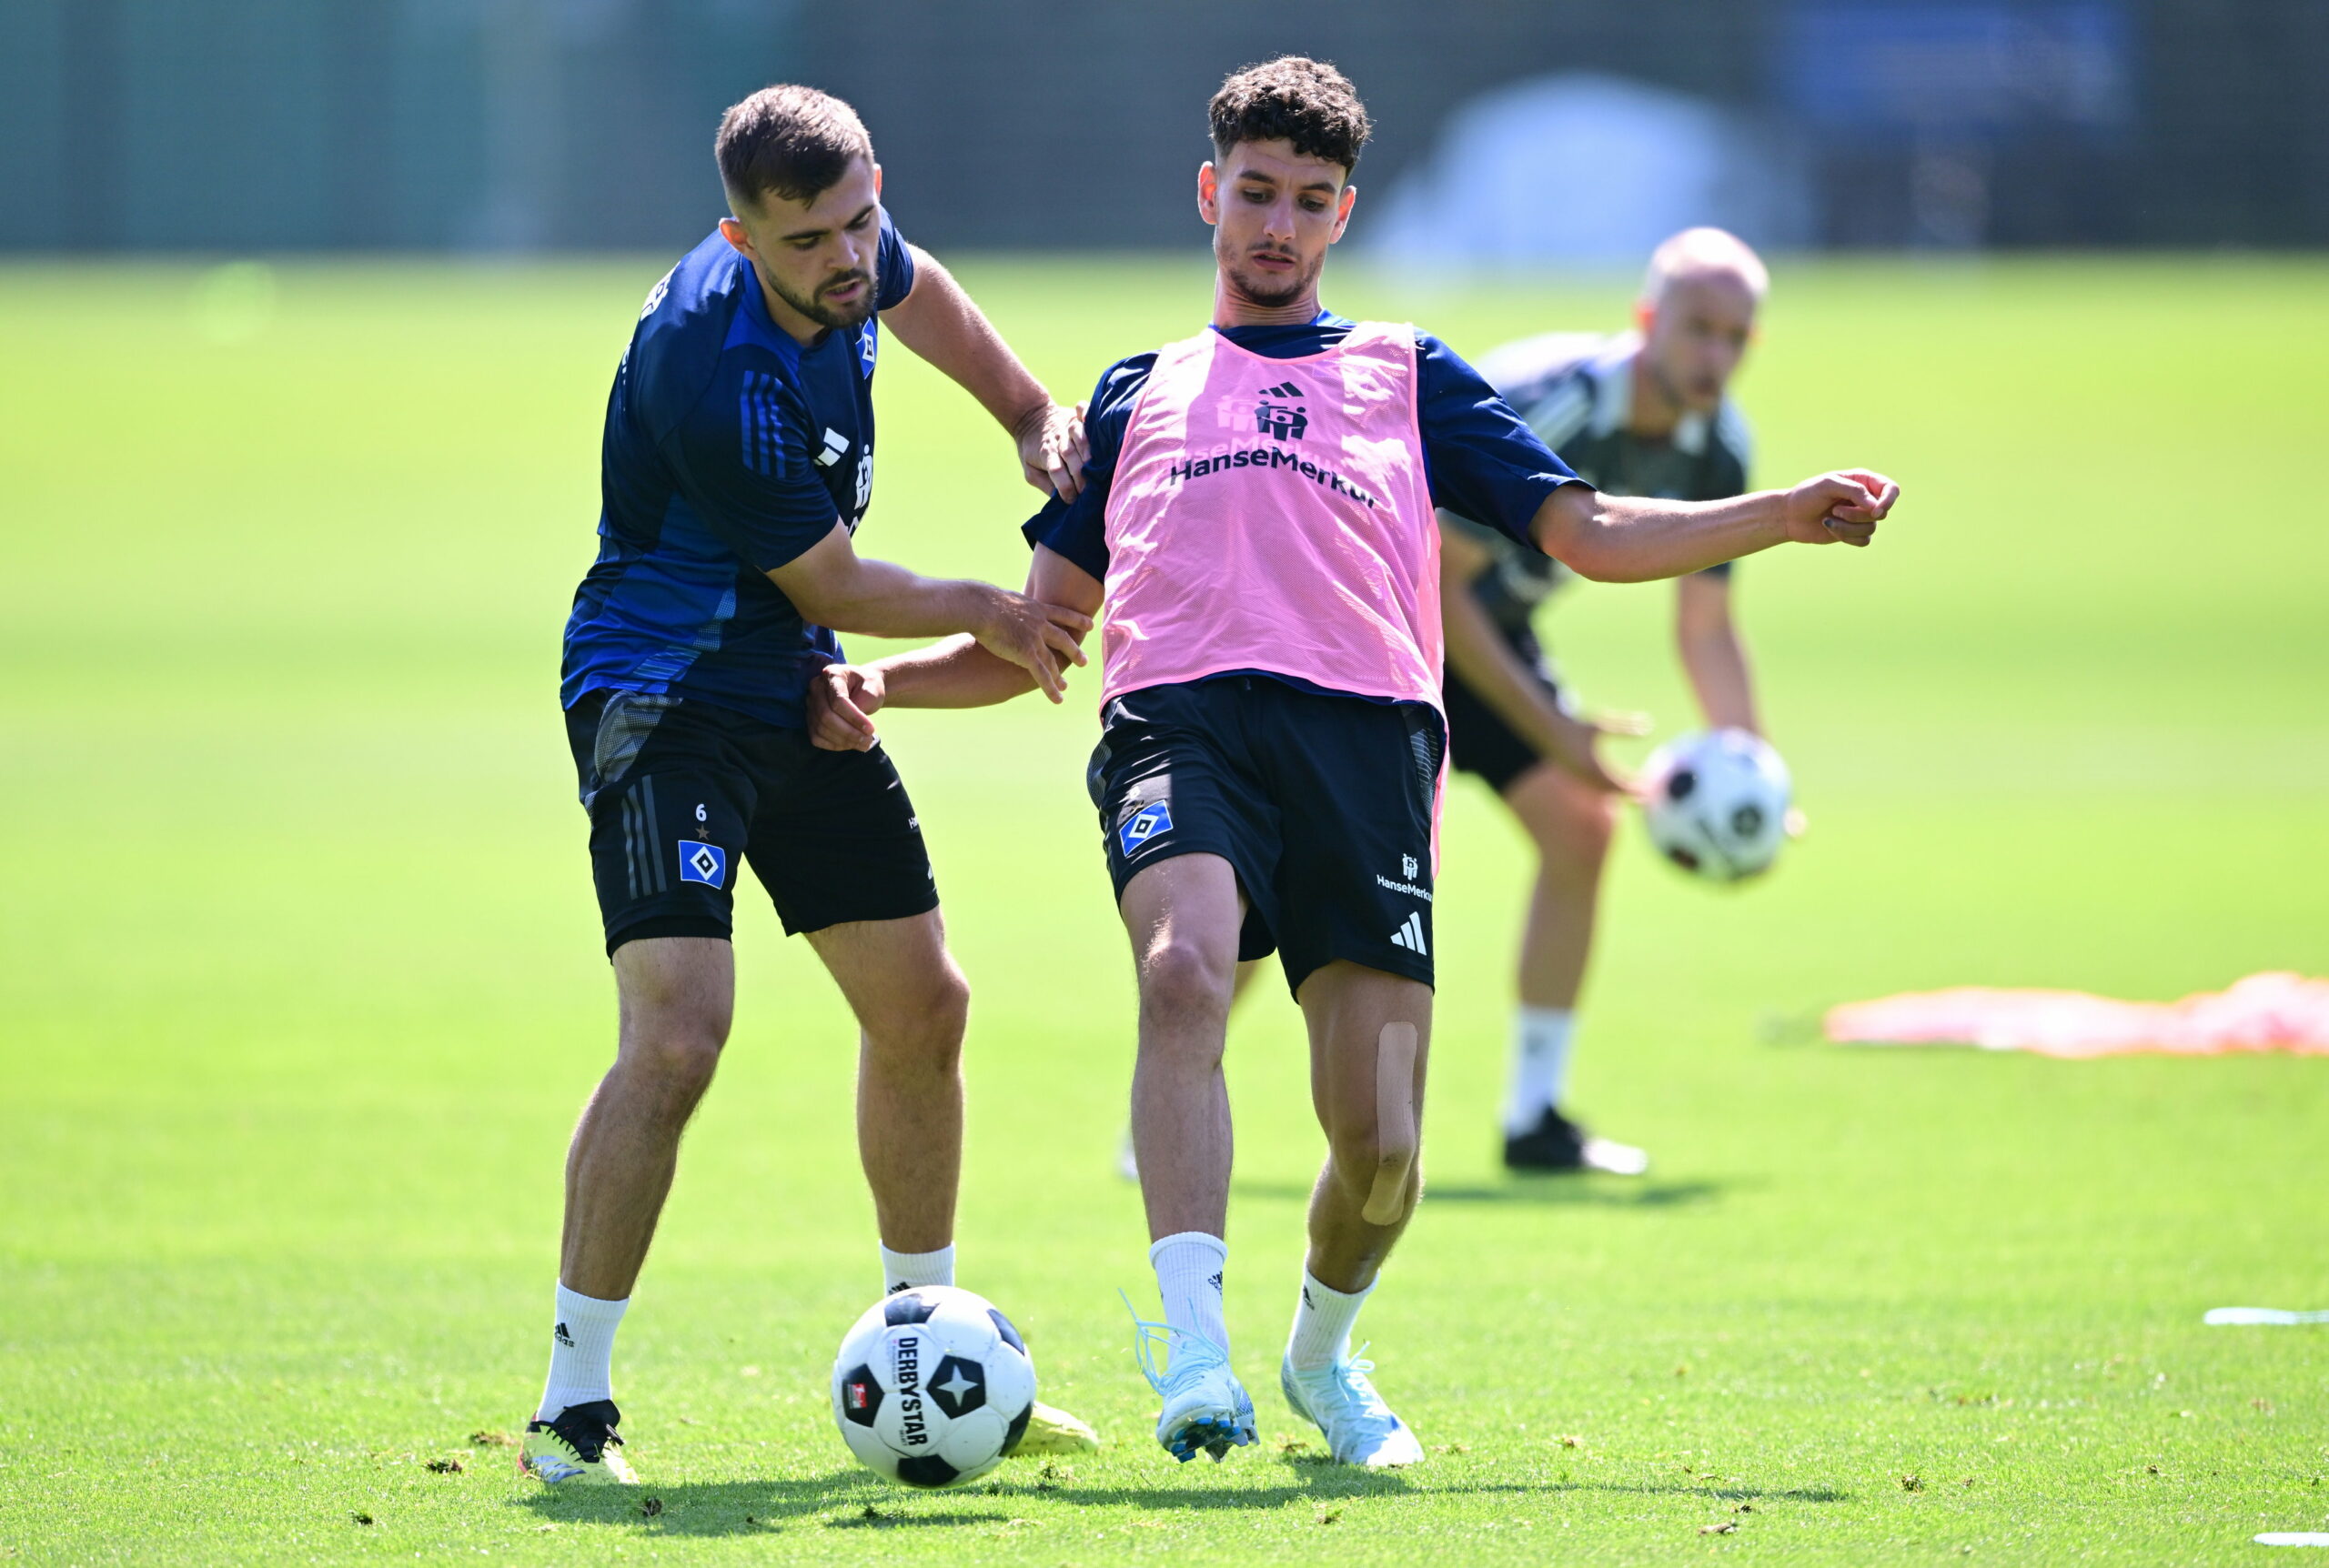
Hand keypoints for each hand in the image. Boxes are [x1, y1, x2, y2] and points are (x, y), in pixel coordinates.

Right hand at [807, 663, 885, 751]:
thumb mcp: (873, 689)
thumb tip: (853, 725)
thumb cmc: (868, 687)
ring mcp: (810, 704)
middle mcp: (816, 687)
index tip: (871, 729)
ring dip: (844, 741)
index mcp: (832, 674)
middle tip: (868, 741)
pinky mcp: (810, 719)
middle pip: (826, 716)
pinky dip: (834, 745)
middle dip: (849, 732)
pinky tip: (850, 744)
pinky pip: (817, 737)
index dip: (854, 718)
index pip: (838, 700)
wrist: (861, 689)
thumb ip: (863, 703)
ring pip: (821, 729)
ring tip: (864, 744)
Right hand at [973, 587, 1091, 702]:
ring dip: (1059, 675)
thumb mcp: (1003, 598)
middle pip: (1063, 639)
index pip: (1062, 614)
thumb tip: (1001, 606)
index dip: (1077, 620)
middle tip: (1084, 661)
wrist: (980, 606)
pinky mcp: (1026, 654)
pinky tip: (1058, 698)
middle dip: (1074, 651)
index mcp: (1035, 609)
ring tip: (1065, 685)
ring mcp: (1035, 639)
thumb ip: (1009, 605)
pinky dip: (1051, 688)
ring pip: (1052, 660)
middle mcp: (1040, 624)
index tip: (1090, 626)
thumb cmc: (982, 601)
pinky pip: (1042, 675)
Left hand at [1016, 401, 1089, 501]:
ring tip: (1096, 468)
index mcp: (1046, 454)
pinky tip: (1092, 423)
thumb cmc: (1032, 450)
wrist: (1029, 417)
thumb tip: (1060, 499)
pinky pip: (1084, 414)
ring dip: (1088, 452)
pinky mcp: (1076, 417)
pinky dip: (1088, 415)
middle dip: (1080, 474)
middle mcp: (1058, 440)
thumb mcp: (1030, 471)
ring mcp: (1068, 427)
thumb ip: (1044, 484)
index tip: (1072, 500)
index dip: (1065, 487)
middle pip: (1069, 455)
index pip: (1056, 470)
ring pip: (1080, 438)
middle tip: (1088, 491)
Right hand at [1542, 706, 1646, 795]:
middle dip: (1631, 794)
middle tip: (1648, 794)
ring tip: (1636, 791)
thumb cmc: (1573, 726)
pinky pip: (1595, 789)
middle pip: (1615, 793)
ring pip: (1605, 793)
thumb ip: (1625, 727)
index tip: (1650, 785)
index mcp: (1594, 768)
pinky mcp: (1576, 778)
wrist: (1546, 732)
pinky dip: (1608, 789)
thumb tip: (1649, 727)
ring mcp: (1581, 780)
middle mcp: (1587, 778)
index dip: (1637, 787)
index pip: (1622, 786)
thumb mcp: (1600, 725)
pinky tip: (1615, 784)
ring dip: (1620, 792)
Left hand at [1781, 469, 1900, 546]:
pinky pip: (1864, 540)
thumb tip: (1876, 507)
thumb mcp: (1828, 485)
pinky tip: (1830, 528)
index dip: (1888, 500)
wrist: (1789, 516)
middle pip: (1880, 512)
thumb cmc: (1807, 495)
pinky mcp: (1853, 533)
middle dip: (1857, 515)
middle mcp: (1865, 499)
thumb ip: (1854, 491)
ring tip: (1828, 519)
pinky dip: (1846, 537)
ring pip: (1871, 528)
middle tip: (1835, 510)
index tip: (1875, 511)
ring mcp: (1860, 517)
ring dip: (1847, 527)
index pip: (1891, 489)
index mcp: (1863, 481)